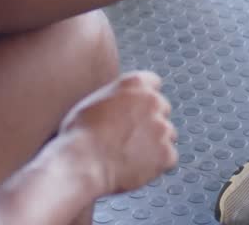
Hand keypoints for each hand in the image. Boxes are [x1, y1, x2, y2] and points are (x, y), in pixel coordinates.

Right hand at [59, 71, 178, 194]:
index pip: (153, 83)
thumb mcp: (94, 100)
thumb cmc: (80, 134)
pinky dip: (157, 164)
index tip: (137, 110)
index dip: (143, 99)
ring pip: (167, 133)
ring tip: (129, 153)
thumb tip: (124, 102)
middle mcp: (153, 101)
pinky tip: (136, 165)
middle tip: (130, 136)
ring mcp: (162, 127)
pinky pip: (169, 158)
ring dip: (155, 142)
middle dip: (150, 121)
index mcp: (135, 83)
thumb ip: (118, 96)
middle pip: (162, 108)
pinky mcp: (166, 153)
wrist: (82, 162)